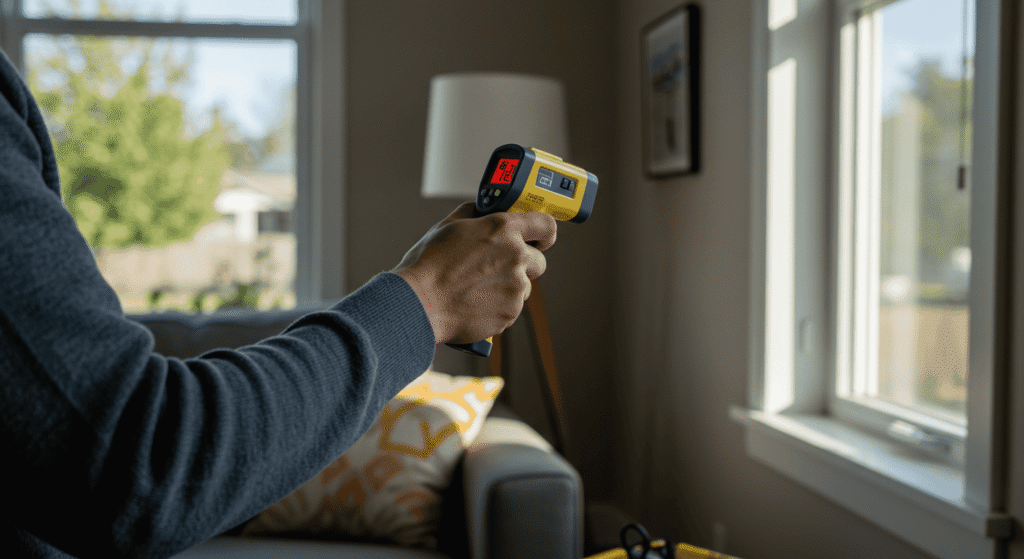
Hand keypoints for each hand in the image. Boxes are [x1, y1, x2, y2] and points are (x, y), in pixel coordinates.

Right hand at [392, 202, 556, 344]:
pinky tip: (474, 303)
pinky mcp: (510, 313)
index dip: (544, 234)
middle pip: (539, 262)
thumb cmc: (428, 264)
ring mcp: (516, 287)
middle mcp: (516, 257)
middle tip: (497, 269)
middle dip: (524, 265)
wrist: (418, 303)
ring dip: (507, 288)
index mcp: (503, 229)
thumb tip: (484, 211)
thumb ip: (475, 214)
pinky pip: (511, 308)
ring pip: (523, 287)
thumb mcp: (448, 225)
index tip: (540, 240)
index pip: (546, 225)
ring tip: (476, 289)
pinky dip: (497, 307)